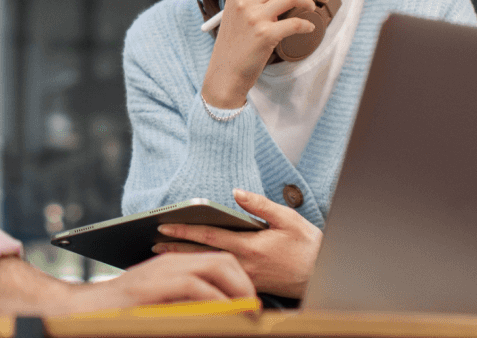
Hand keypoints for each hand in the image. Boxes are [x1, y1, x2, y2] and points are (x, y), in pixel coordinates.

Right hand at [0, 253, 252, 316]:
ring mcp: (161, 272)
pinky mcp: (153, 287)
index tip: (252, 304)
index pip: (218, 261)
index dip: (240, 281)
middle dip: (245, 285)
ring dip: (236, 292)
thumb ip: (186, 303)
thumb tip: (220, 312)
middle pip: (223, 261)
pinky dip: (214, 300)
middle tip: (254, 310)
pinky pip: (194, 286)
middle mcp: (170, 263)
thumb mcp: (161, 305)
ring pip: (214, 269)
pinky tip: (222, 314)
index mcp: (174, 265)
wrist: (86, 312)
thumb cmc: (124, 313)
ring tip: (245, 314)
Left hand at [151, 188, 321, 297]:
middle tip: (153, 244)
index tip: (164, 225)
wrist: (322, 275)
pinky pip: (220, 276)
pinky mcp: (250, 285)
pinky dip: (203, 270)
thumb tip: (236, 192)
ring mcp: (245, 277)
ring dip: (187, 260)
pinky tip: (192, 267)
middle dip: (176, 248)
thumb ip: (260, 205)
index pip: (209, 236)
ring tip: (166, 254)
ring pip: (209, 266)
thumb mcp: (287, 219)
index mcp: (249, 246)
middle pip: (202, 254)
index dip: (185, 229)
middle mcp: (243, 264)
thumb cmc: (307, 246)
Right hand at [202, 0, 321, 108]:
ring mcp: (254, 17)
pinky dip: (307, 24)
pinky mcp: (265, 35)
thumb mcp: (236, 15)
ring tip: (312, 7)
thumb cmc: (235, 45)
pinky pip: (295, 22)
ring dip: (307, 0)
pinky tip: (309, 27)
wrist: (225, 74)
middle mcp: (244, 1)